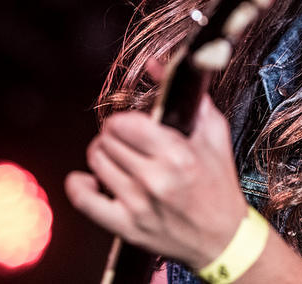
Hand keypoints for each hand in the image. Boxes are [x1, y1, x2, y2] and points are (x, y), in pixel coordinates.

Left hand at [65, 94, 248, 269]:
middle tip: (125, 140)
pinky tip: (90, 179)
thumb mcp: (213, 132)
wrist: (222, 237)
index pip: (125, 123)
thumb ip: (185, 95)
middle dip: (113, 135)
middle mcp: (156, 180)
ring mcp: (138, 205)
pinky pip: (84, 200)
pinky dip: (79, 184)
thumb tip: (154, 64)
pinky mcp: (126, 226)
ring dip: (102, 155)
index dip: (124, 119)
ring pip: (95, 163)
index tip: (131, 124)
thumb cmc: (218, 182)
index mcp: (178, 154)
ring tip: (116, 157)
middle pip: (107, 141)